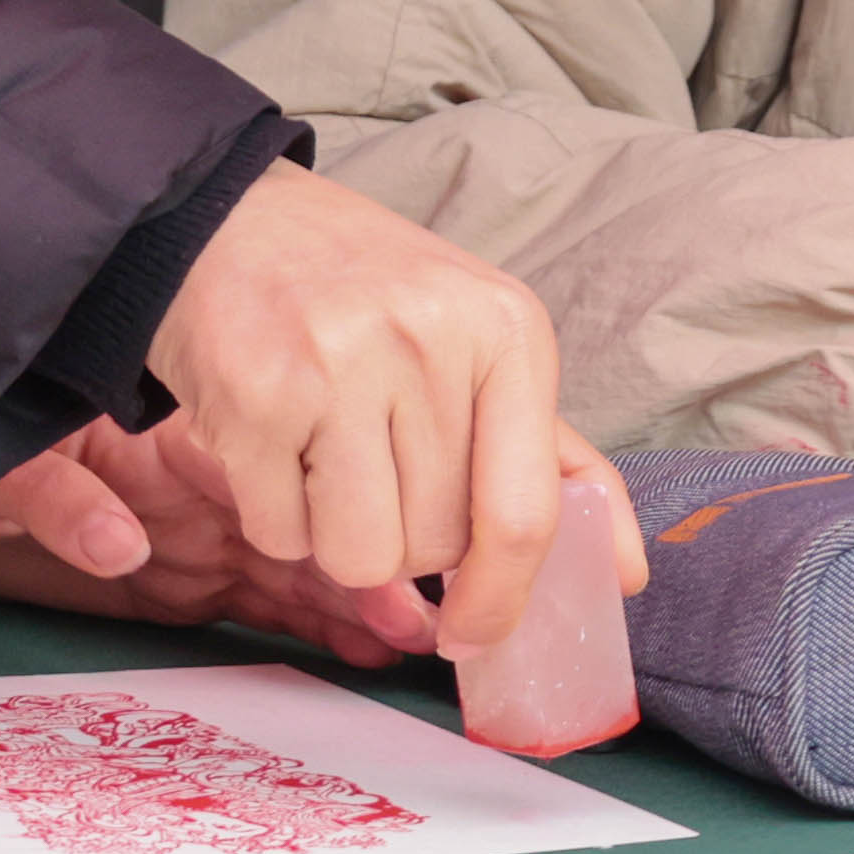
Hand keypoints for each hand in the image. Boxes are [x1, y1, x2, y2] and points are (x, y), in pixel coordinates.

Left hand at [0, 412, 440, 664]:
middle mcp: (197, 485)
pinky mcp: (185, 567)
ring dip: (370, 597)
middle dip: (387, 558)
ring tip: (438, 631)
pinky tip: (382, 639)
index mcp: (164, 444)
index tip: (390, 556)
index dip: (336, 511)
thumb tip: (113, 544)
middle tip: (452, 604)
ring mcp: (200, 525)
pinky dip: (328, 619)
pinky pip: (272, 595)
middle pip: (314, 521)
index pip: (272, 472)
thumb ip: (50, 493)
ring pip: (309, 563)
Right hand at [139, 162, 612, 656]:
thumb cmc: (369, 294)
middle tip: (376, 463)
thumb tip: (624, 571)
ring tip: (326, 455)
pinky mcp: (255, 397)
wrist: (229, 219)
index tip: (479, 633)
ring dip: (338, 536)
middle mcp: (430, 342)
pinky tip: (275, 441)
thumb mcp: (481, 342)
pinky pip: (282, 534)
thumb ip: (551, 457)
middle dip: (405, 537)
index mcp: (507, 329)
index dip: (504, 598)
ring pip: (360, 556)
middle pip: (436, 545)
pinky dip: (276, 514)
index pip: (527, 513)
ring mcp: (339, 366)